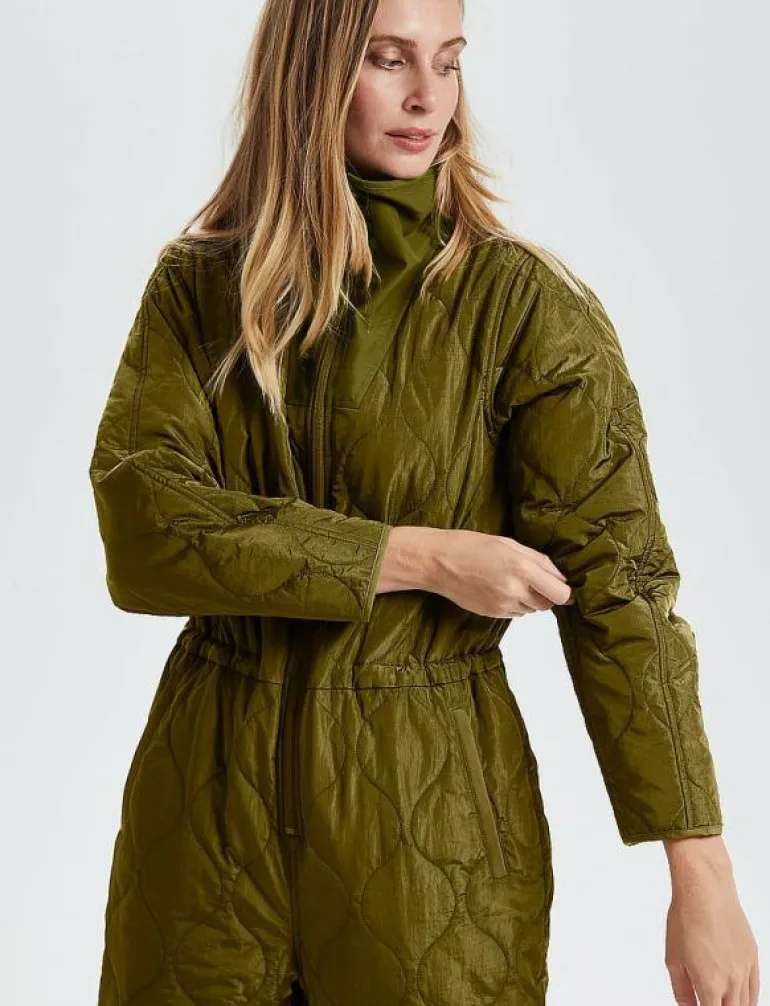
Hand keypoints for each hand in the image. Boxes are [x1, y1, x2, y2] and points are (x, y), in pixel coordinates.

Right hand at [377, 526, 572, 616]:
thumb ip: (538, 561)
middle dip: (545, 594)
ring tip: (508, 581)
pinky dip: (513, 603)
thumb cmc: (471, 546)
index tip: (558, 584)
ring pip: (531, 610)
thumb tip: (560, 576)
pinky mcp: (492, 614)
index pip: (561, 594)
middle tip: (531, 579)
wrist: (438, 562)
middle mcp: (515, 590)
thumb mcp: (509, 543)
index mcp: (522, 568)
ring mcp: (503, 605)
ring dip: (528, 599)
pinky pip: (514, 613)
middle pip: (548, 605)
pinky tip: (497, 588)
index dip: (563, 590)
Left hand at [664, 837, 758, 1005]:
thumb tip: (687, 1005)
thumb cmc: (686, 917)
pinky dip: (748, 998)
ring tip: (722, 1001)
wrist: (706, 890)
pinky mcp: (753, 956)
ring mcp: (745, 969)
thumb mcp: (673, 958)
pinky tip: (740, 998)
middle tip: (708, 1002)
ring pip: (746, 1003)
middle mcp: (732, 980)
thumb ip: (681, 989)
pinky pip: (755, 987)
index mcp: (710, 983)